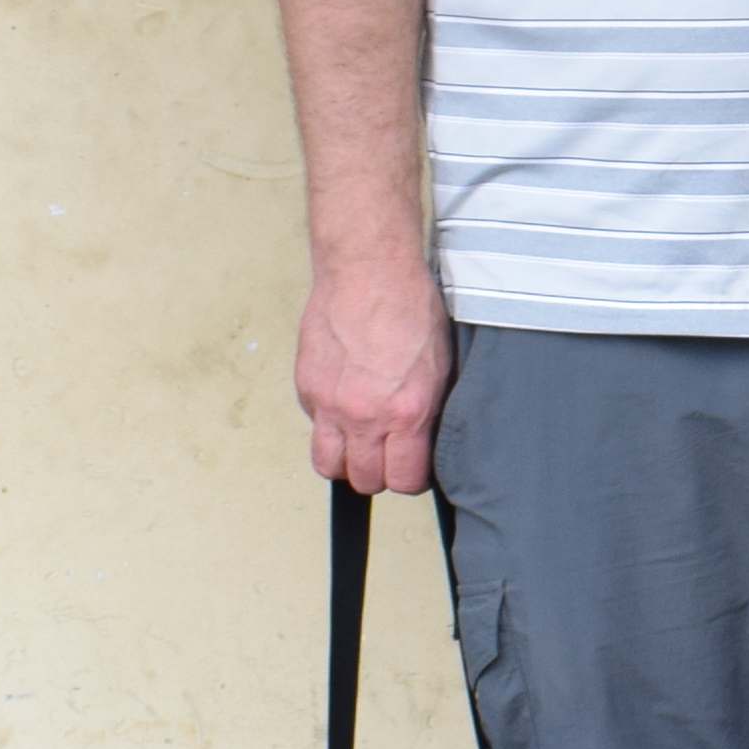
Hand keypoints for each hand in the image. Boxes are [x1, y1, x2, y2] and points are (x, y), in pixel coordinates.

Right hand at [295, 246, 453, 493]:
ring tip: (359, 441)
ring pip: (327, 464)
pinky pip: (314, 424)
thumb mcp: (441, 364)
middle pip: (362, 480)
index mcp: (406, 411)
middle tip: (386, 455)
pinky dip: (327, 422)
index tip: (412, 469)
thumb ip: (427, 410)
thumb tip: (423, 440)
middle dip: (377, 473)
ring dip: (344, 460)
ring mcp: (329, 402)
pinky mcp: (306, 386)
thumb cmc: (409, 305)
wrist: (369, 268)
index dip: (409, 479)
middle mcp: (364, 414)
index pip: (402, 480)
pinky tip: (344, 401)